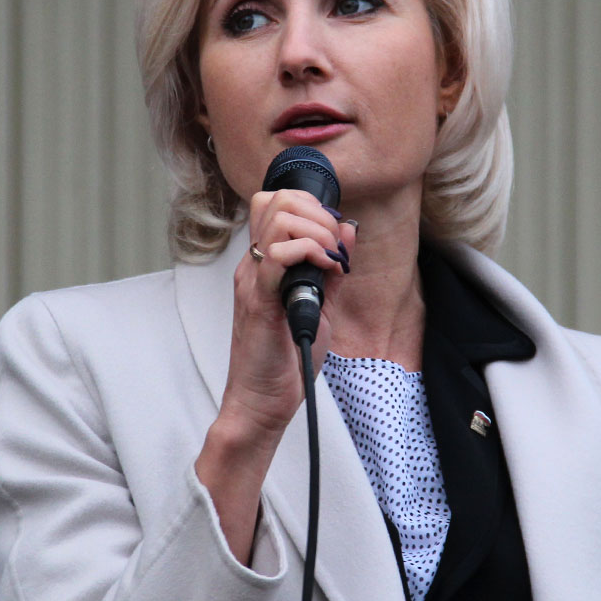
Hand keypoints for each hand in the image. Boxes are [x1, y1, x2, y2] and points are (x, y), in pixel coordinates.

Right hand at [215, 189, 356, 441]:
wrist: (261, 401)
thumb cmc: (286, 360)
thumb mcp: (319, 307)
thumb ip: (331, 269)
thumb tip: (348, 230)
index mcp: (263, 264)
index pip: (275, 203)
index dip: (311, 206)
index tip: (335, 237)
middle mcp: (253, 265)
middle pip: (276, 200)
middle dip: (318, 213)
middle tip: (336, 247)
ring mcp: (252, 280)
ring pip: (278, 219)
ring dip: (317, 231)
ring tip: (332, 260)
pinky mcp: (259, 301)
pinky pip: (277, 257)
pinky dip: (310, 253)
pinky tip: (327, 273)